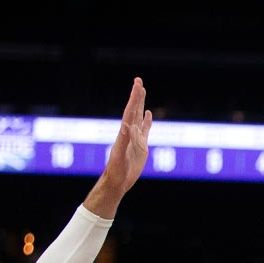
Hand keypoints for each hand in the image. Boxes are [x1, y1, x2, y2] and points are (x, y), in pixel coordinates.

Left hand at [98, 77, 153, 200]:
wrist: (117, 181)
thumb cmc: (116, 171)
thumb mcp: (119, 156)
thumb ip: (124, 141)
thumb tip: (127, 125)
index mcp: (125, 133)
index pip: (130, 112)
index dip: (134, 98)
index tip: (137, 85)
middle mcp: (130, 133)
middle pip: (134, 110)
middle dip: (136, 96)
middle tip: (138, 80)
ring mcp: (136, 139)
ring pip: (139, 117)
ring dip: (140, 104)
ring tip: (142, 91)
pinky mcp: (141, 146)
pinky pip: (145, 130)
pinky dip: (147, 121)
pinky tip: (148, 113)